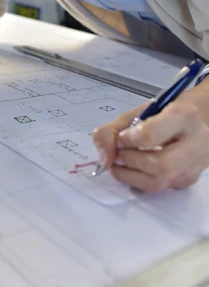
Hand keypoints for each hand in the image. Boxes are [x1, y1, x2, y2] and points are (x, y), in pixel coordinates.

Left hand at [92, 99, 208, 191]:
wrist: (195, 121)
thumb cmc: (164, 114)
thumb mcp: (137, 111)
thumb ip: (113, 130)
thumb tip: (104, 158)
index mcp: (183, 116)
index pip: (152, 134)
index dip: (128, 140)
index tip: (120, 138)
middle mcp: (196, 142)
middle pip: (161, 165)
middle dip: (130, 161)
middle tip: (117, 155)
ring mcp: (194, 165)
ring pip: (160, 182)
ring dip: (131, 175)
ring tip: (119, 164)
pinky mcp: (188, 181)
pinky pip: (159, 188)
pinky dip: (139, 181)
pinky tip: (133, 169)